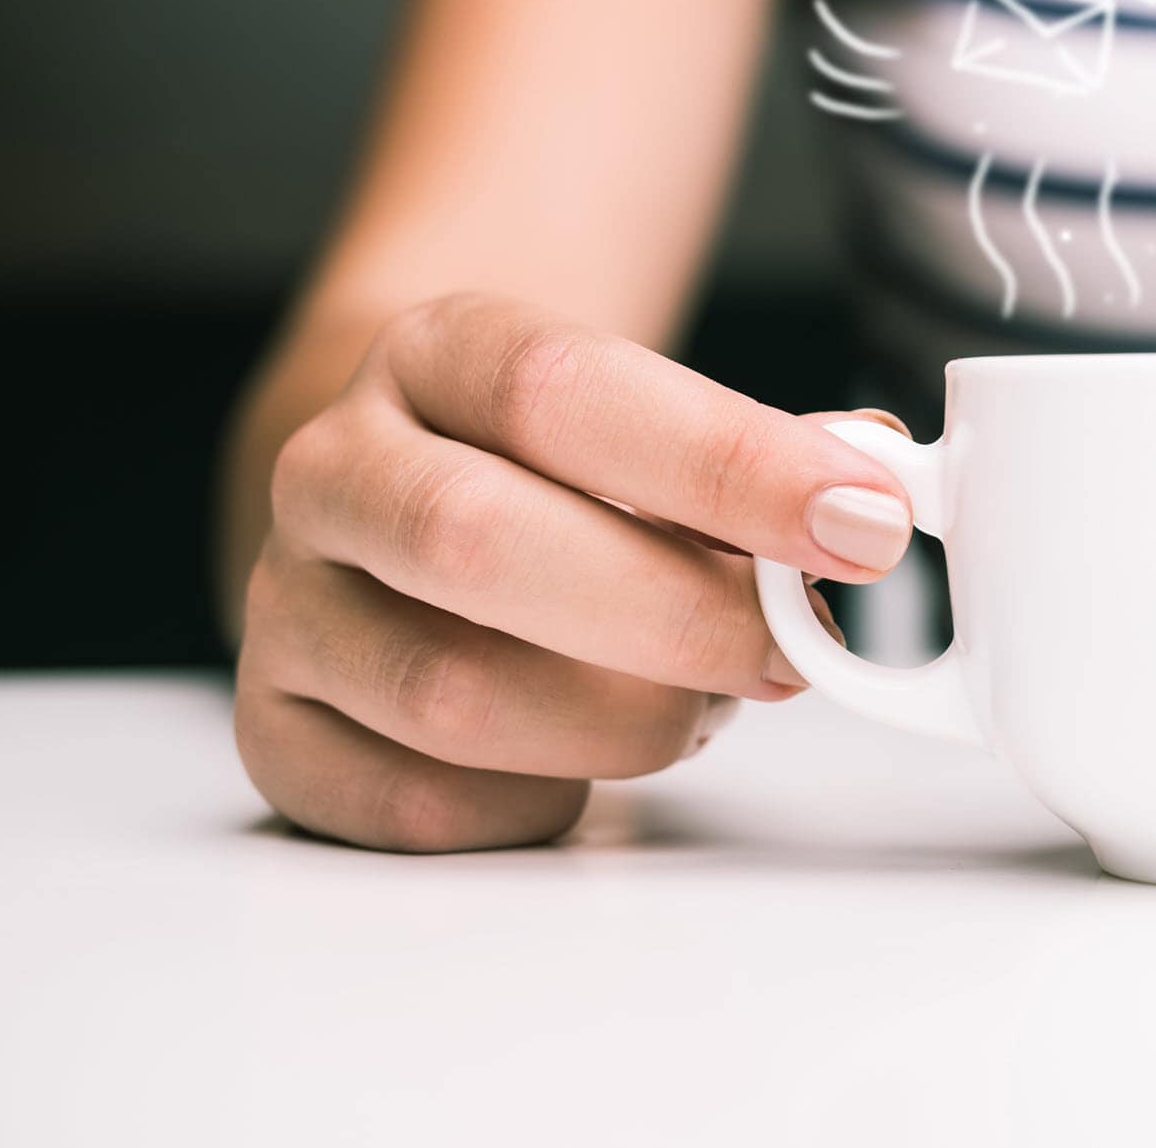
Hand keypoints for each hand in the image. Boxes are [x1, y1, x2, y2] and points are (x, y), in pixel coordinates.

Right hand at [235, 293, 916, 850]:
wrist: (404, 504)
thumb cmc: (563, 476)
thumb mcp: (654, 426)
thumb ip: (769, 461)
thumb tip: (882, 486)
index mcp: (437, 353)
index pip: (565, 392)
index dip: (728, 464)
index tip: (865, 524)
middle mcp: (333, 466)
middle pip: (480, 541)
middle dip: (673, 616)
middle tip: (791, 653)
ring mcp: (286, 602)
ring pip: (449, 690)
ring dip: (618, 720)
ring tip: (697, 708)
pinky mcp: (274, 734)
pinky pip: (416, 802)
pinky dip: (538, 799)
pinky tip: (586, 762)